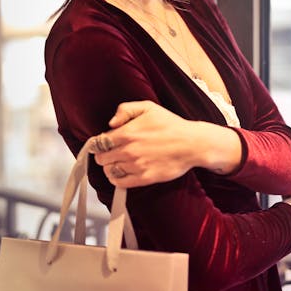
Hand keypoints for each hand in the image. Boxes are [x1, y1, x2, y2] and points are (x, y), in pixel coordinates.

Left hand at [92, 100, 238, 186]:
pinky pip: (120, 183)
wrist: (192, 144)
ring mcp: (136, 166)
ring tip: (118, 162)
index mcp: (127, 133)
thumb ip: (125, 110)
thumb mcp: (148, 107)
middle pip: (101, 159)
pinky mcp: (144, 178)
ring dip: (110, 167)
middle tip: (111, 153)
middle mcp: (128, 151)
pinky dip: (117, 179)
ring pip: (109, 171)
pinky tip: (122, 173)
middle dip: (103, 155)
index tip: (102, 144)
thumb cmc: (171, 124)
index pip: (99, 143)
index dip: (98, 144)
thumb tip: (111, 123)